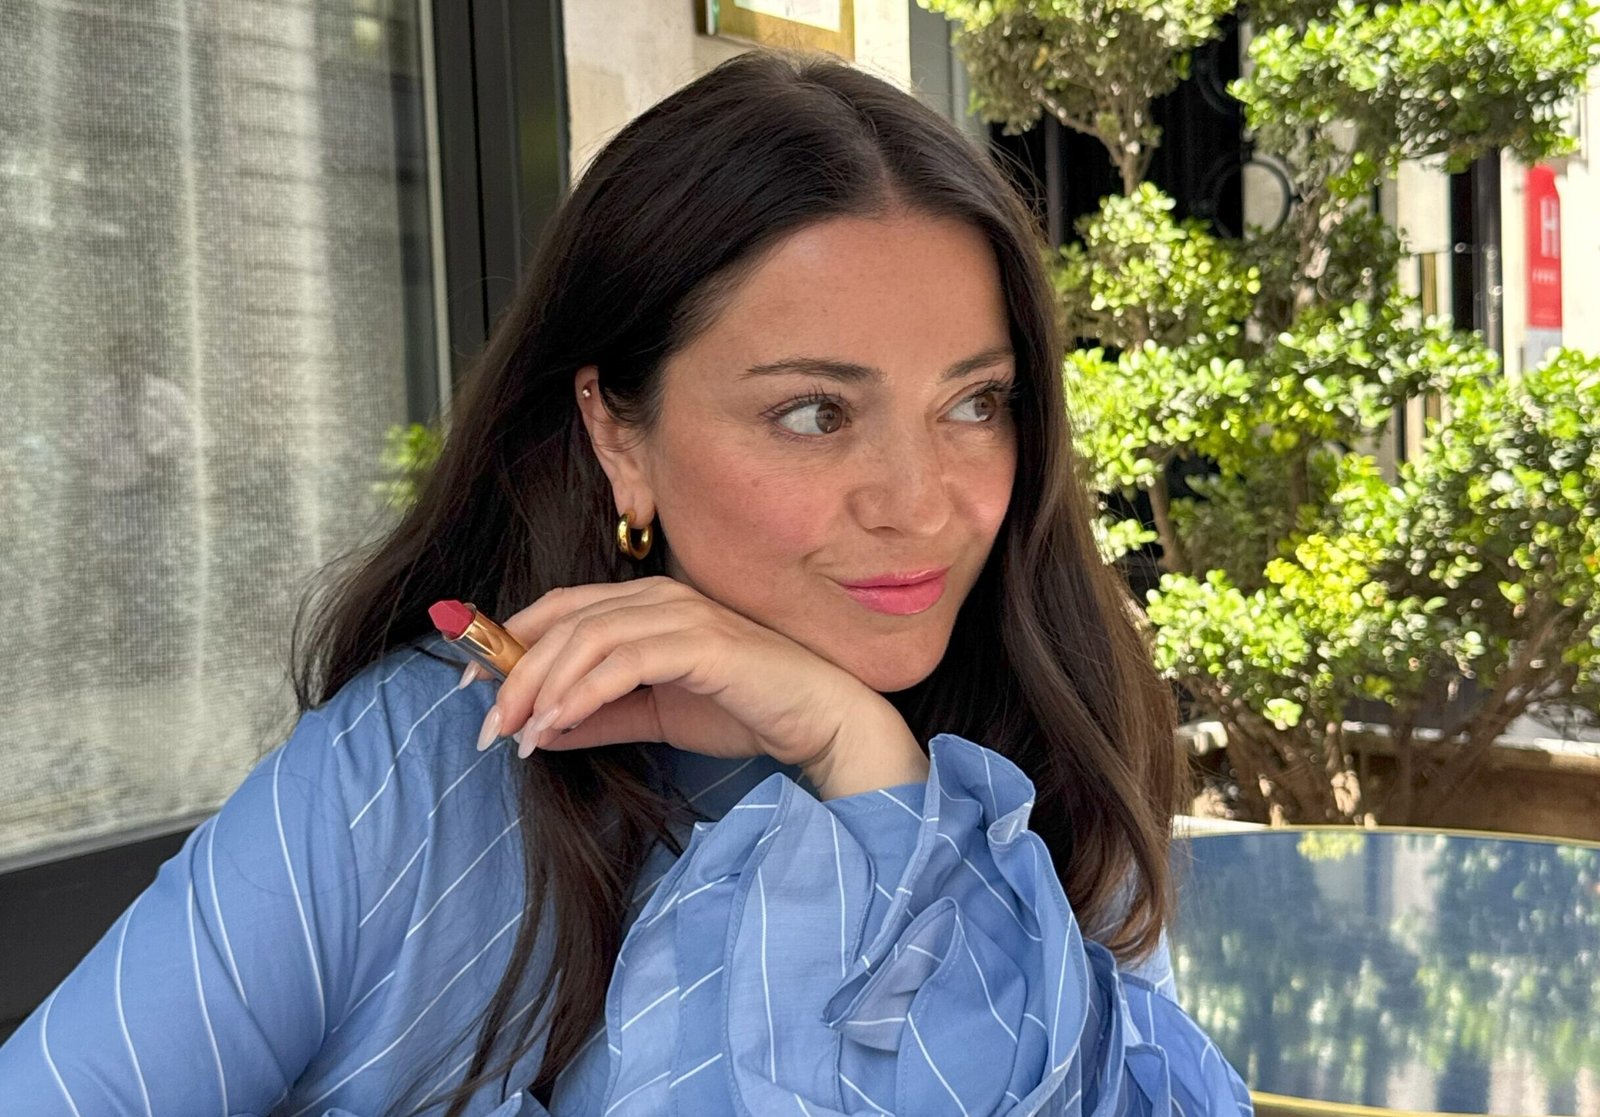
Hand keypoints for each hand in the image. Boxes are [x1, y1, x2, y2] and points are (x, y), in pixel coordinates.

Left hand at [477, 577, 927, 797]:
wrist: (819, 719)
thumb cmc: (744, 709)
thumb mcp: (654, 715)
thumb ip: (598, 716)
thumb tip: (537, 729)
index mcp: (646, 603)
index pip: (560, 609)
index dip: (510, 641)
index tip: (473, 685)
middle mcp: (658, 596)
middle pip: (562, 620)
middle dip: (514, 670)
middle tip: (486, 724)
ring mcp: (681, 614)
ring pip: (585, 638)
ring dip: (540, 686)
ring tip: (517, 734)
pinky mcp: (700, 642)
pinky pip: (622, 663)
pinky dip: (580, 694)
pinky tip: (556, 727)